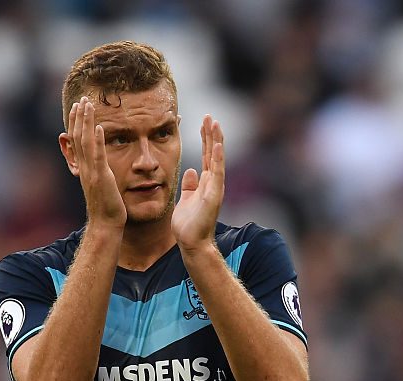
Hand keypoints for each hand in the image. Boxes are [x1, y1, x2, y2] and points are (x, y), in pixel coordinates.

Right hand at [62, 97, 125, 226]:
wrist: (106, 224)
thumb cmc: (107, 207)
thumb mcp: (100, 184)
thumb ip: (97, 171)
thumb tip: (97, 162)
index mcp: (84, 168)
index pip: (77, 140)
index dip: (77, 123)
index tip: (79, 107)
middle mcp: (84, 167)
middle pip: (77, 136)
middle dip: (79, 117)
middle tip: (81, 99)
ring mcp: (91, 172)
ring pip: (85, 142)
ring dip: (86, 122)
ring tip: (88, 105)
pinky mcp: (101, 177)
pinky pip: (98, 156)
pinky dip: (98, 140)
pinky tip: (100, 127)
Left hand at [173, 115, 224, 255]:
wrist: (191, 243)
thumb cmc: (188, 225)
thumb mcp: (185, 199)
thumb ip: (189, 185)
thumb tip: (191, 171)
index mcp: (205, 183)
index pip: (207, 155)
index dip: (205, 138)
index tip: (204, 122)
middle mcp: (212, 183)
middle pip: (213, 153)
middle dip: (211, 134)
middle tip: (210, 116)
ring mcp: (215, 188)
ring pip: (216, 159)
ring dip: (216, 141)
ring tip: (215, 123)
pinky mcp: (213, 196)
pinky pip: (216, 173)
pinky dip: (218, 159)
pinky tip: (217, 145)